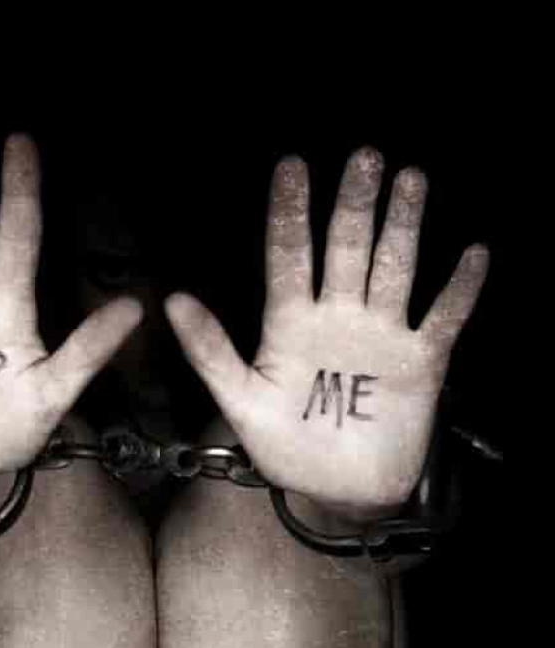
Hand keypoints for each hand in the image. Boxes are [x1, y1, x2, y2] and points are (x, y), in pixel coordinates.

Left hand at [165, 148, 488, 516]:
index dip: (290, 214)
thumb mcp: (240, 399)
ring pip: (394, 269)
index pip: (288, 256)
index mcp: (291, 322)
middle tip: (363, 157)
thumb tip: (173, 300)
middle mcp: (337, 316)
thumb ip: (210, 351)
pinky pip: (443, 319)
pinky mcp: (420, 362)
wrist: (336, 490)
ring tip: (410, 179)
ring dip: (403, 227)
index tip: (291, 167)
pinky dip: (459, 292)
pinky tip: (473, 255)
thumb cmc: (284, 446)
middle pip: (345, 249)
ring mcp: (381, 335)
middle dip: (353, 205)